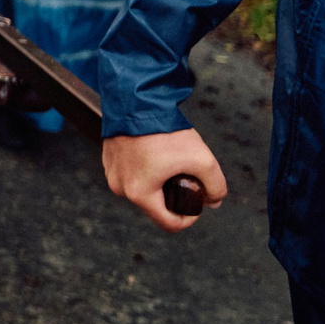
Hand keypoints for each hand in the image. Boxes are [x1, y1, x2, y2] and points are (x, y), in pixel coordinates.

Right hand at [103, 127, 226, 232]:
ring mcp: (111, 172)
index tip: (197, 203)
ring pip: (142, 187)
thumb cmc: (166, 132)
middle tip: (184, 173)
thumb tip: (214, 201)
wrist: (137, 100)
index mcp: (140, 194)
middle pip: (155, 204)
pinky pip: (130, 172)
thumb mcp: (203, 160)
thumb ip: (216, 186)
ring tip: (167, 158)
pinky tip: (153, 150)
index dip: (189, 218)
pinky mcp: (108, 158)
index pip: (169, 223)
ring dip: (157, 180)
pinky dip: (144, 167)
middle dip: (172, 193)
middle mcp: (120, 187)